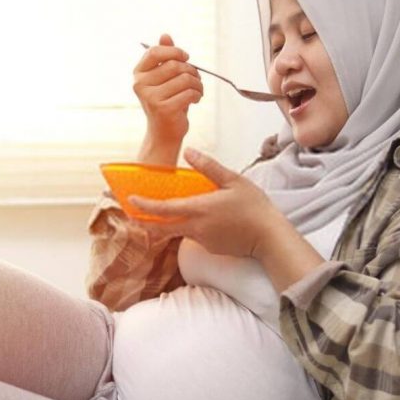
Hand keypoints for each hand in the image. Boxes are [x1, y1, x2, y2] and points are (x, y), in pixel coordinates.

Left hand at [129, 147, 281, 258]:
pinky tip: (204, 219)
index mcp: (199, 209)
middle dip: (144, 221)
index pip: (163, 209)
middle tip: (133, 213)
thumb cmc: (254, 207)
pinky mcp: (210, 248)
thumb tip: (189, 152)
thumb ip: (208, 167)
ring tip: (167, 210)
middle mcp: (196, 227)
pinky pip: (194, 236)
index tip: (131, 201)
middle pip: (161, 228)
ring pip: (178, 231)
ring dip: (168, 223)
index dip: (144, 206)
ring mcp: (202, 240)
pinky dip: (191, 227)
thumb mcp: (234, 180)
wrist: (269, 238)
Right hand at [133, 34, 203, 145]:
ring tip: (197, 90)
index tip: (186, 58)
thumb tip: (165, 35)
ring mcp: (151, 97)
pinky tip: (196, 100)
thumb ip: (165, 57)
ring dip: (197, 84)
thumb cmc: (166, 101)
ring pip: (184, 79)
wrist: (164, 132)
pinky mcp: (163, 109)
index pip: (155, 52)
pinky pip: (189, 93)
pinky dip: (197, 95)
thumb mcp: (165, 78)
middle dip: (191, 70)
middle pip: (174, 65)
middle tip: (196, 79)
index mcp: (138, 74)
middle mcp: (140, 85)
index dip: (174, 51)